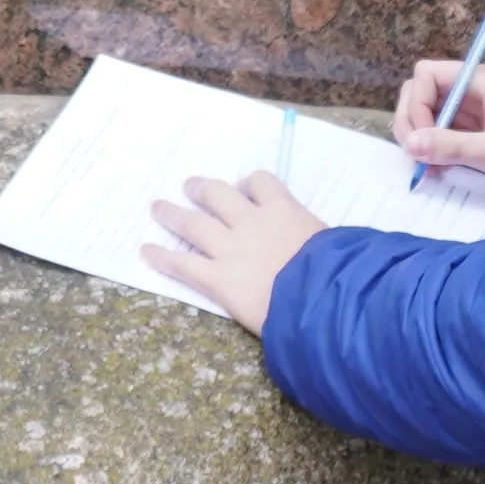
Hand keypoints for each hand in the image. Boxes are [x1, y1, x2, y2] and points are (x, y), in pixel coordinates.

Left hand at [145, 169, 325, 332]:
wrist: (324, 300)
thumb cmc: (337, 271)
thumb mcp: (332, 241)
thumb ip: (314, 233)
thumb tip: (319, 239)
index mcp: (282, 209)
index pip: (259, 183)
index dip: (247, 184)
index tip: (241, 189)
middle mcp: (251, 222)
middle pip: (218, 194)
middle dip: (201, 189)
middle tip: (191, 187)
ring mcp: (231, 249)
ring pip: (193, 223)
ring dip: (172, 214)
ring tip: (158, 208)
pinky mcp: (218, 279)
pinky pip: (183, 265)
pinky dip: (162, 258)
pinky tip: (147, 252)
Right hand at [394, 55, 484, 195]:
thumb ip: (452, 146)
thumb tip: (410, 146)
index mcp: (477, 81)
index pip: (426, 76)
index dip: (416, 105)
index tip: (422, 138)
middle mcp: (470, 90)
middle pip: (421, 93)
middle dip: (412, 122)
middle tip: (417, 155)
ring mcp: (472, 111)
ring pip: (429, 115)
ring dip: (421, 138)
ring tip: (426, 167)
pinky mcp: (475, 132)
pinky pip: (443, 133)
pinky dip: (434, 149)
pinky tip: (437, 170)